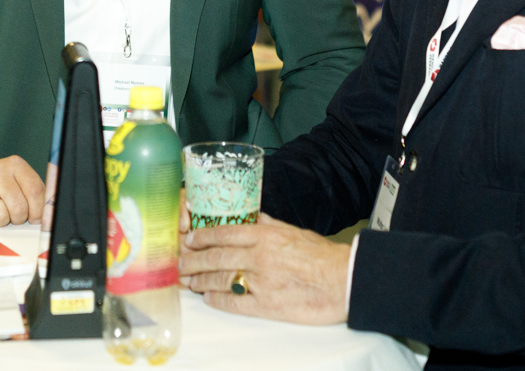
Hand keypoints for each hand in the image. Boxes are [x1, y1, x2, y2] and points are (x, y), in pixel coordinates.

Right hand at [0, 156, 45, 226]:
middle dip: (23, 217)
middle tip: (16, 216)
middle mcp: (1, 169)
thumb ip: (33, 195)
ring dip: (8, 220)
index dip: (41, 210)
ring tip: (0, 211)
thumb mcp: (16, 185)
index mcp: (16, 165)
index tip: (41, 221)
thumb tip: (50, 213)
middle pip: (25, 204)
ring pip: (11, 212)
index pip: (37, 189)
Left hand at [178, 214, 348, 325]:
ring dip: (200, 281)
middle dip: (193, 261)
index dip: (202, 236)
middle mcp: (259, 257)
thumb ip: (269, 225)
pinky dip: (217, 300)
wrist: (343, 281)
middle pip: (216, 257)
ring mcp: (261, 282)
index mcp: (265, 235)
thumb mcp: (293, 231)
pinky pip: (234, 303)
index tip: (190, 239)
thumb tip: (252, 218)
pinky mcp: (266, 305)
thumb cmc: (322, 256)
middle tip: (180, 263)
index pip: (224, 232)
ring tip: (189, 281)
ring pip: (220, 279)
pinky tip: (208, 298)